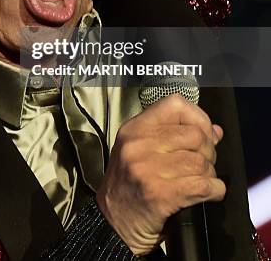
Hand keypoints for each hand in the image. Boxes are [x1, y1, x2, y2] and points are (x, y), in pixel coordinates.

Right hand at [96, 94, 225, 255]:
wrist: (112, 223)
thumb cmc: (128, 186)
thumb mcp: (140, 151)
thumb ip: (174, 135)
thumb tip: (214, 131)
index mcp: (134, 129)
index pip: (175, 105)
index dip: (197, 117)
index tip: (203, 131)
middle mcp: (138, 145)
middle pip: (195, 135)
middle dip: (208, 151)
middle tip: (202, 162)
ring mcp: (147, 169)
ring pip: (201, 162)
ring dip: (209, 174)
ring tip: (200, 179)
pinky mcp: (159, 195)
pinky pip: (203, 186)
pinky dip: (214, 190)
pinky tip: (207, 192)